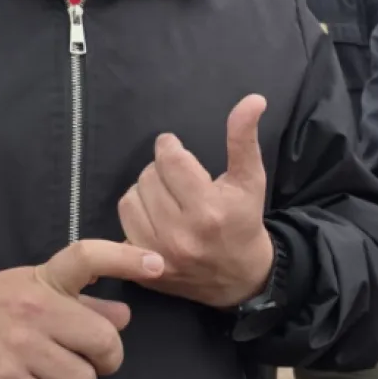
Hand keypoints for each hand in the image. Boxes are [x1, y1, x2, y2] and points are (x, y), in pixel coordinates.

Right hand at [0, 239, 164, 378]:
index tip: (160, 264)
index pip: (89, 257)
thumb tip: (125, 316)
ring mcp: (22, 347)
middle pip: (103, 341)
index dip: (128, 258)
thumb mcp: (29, 288)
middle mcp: (36, 309)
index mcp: (44, 279)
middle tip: (95, 363)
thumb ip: (79, 300)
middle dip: (108, 360)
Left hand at [118, 94, 275, 309]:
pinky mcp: (144, 268)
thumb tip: (253, 99)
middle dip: (160, 168)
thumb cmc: (244, 221)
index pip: (170, 160)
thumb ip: (245, 138)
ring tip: (164, 193)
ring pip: (131, 198)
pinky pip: (124, 223)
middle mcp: (180, 234)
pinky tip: (154, 214)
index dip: (169, 146)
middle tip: (175, 175)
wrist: (240, 279)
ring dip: (145, 189)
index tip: (175, 148)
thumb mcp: (250, 178)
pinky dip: (136, 213)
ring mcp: (158, 254)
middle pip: (149, 177)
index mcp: (208, 209)